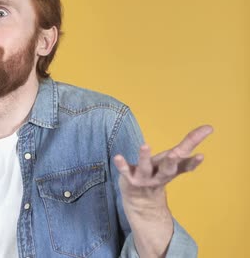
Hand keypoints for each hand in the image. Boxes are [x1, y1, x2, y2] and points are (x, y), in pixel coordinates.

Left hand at [113, 125, 212, 256]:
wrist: (140, 199)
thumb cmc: (158, 172)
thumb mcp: (174, 159)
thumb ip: (188, 144)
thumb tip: (209, 127)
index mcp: (172, 170)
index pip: (185, 165)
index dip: (193, 162)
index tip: (201, 155)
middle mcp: (160, 175)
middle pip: (168, 169)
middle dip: (172, 161)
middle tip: (175, 153)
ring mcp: (144, 178)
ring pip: (145, 168)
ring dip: (144, 157)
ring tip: (145, 145)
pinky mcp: (130, 179)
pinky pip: (125, 171)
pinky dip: (121, 165)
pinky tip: (117, 157)